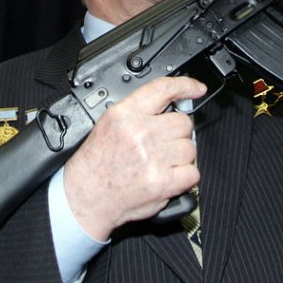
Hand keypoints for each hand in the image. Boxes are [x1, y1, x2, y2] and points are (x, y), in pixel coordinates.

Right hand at [62, 76, 206, 240]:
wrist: (86, 196)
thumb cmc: (97, 163)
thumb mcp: (110, 123)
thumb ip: (140, 111)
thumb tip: (171, 105)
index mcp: (125, 114)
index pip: (163, 89)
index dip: (185, 86)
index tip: (196, 88)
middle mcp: (139, 133)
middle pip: (183, 122)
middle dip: (177, 133)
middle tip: (162, 144)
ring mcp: (152, 157)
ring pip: (190, 148)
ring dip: (180, 156)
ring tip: (160, 162)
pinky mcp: (162, 182)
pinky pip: (192, 172)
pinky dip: (185, 177)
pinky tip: (168, 177)